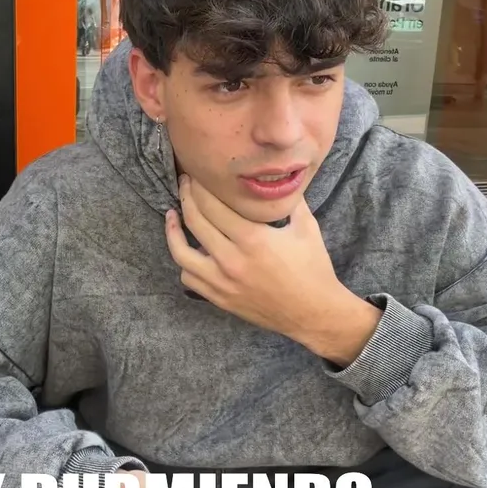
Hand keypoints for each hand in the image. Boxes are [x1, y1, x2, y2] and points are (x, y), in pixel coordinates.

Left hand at [164, 175, 380, 365]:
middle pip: (195, 221)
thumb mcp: (306, 228)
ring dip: (173, 231)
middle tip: (185, 184)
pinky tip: (189, 249)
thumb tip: (280, 178)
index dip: (200, 186)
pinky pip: (189, 278)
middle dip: (186, 197)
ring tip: (172, 215)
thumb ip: (290, 201)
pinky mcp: (220, 298)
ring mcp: (223, 282)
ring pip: (182, 253)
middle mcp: (232, 260)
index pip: (214, 205)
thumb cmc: (313, 269)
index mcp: (253, 239)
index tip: (197, 174)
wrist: (314, 314)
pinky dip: (185, 262)